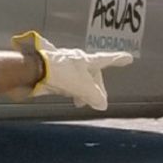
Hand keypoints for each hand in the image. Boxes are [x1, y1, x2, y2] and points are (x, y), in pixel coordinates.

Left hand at [11, 31, 133, 110]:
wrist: (33, 71)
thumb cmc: (61, 75)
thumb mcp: (82, 88)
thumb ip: (95, 96)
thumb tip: (102, 105)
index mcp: (87, 61)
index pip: (107, 60)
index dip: (118, 60)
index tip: (129, 58)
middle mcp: (77, 60)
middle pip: (92, 74)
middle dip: (95, 88)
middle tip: (95, 101)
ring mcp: (64, 64)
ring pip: (78, 78)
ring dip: (81, 91)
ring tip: (78, 103)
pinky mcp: (53, 71)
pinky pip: (67, 80)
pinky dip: (70, 89)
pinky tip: (66, 95)